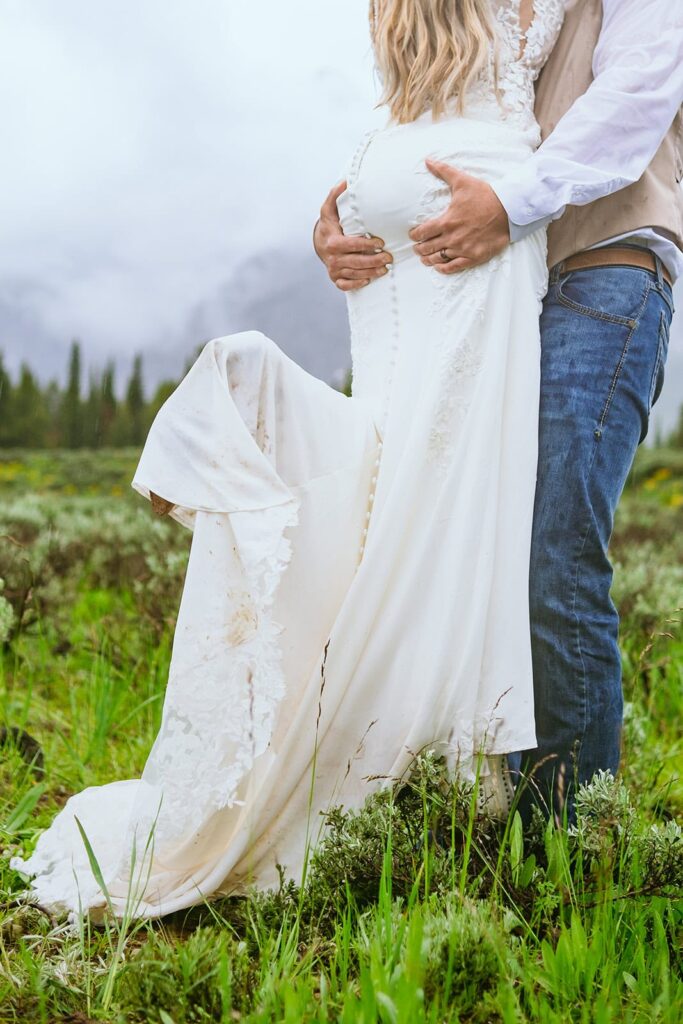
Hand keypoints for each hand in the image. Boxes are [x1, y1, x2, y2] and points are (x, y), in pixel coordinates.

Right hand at [314, 181, 392, 291]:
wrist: (319, 242)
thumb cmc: (329, 224)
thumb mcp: (329, 208)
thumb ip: (336, 195)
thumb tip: (347, 180)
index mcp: (332, 242)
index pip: (352, 245)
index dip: (367, 245)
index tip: (380, 242)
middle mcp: (332, 258)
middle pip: (357, 262)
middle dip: (375, 261)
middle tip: (389, 257)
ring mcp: (333, 270)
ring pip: (355, 274)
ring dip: (372, 272)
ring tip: (385, 268)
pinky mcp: (335, 278)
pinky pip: (346, 285)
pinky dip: (358, 284)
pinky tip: (369, 279)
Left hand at [409, 159, 510, 273]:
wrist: (508, 210)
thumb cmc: (485, 195)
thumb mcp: (462, 181)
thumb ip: (443, 172)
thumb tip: (428, 160)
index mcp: (446, 221)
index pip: (422, 233)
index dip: (415, 235)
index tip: (413, 235)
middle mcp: (451, 238)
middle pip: (427, 248)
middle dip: (419, 248)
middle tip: (417, 248)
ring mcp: (462, 249)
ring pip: (438, 259)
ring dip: (428, 259)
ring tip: (425, 258)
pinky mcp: (473, 257)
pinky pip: (453, 267)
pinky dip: (443, 268)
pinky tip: (439, 267)